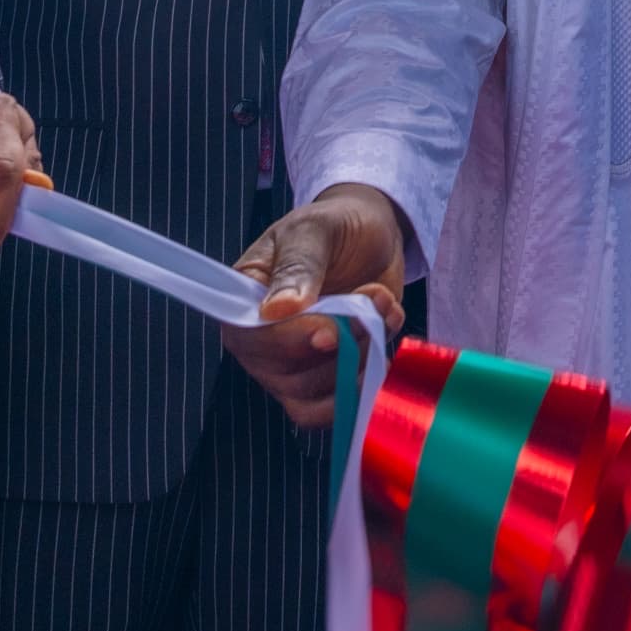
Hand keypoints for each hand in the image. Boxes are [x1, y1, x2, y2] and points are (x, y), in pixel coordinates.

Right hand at [223, 183, 408, 427]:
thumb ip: (299, 267)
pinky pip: (343, 403)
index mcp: (244, 303)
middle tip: (373, 300)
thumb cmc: (335, 226)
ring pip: (319, 396)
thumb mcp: (315, 230)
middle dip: (342, 346)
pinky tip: (386, 331)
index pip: (250, 341)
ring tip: (382, 306)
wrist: (371, 235)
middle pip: (288, 377)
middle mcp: (262, 343)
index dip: (290, 343)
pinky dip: (373, 374)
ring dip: (363, 354)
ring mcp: (296, 365)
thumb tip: (275, 311)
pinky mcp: (331, 376)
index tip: (331, 332)